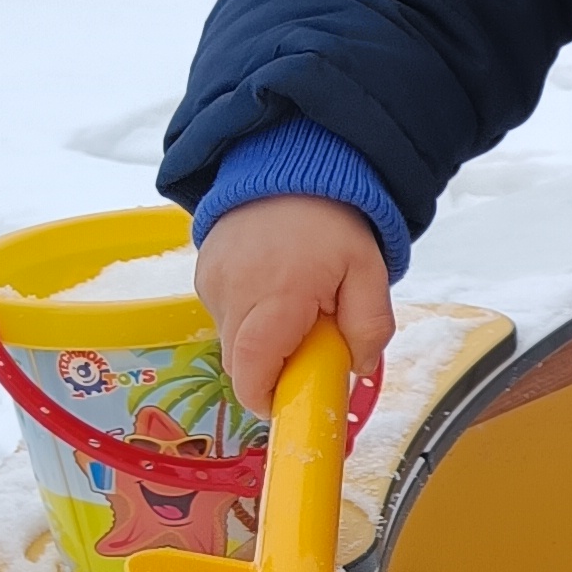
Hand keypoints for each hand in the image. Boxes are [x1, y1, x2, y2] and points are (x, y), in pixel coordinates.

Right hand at [197, 197, 394, 415]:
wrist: (289, 166)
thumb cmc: (332, 221)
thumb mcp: (369, 271)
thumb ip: (369, 325)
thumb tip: (357, 370)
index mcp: (277, 295)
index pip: (252, 369)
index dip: (265, 398)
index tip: (288, 404)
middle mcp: (233, 292)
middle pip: (240, 362)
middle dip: (272, 371)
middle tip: (308, 348)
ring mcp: (211, 282)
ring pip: (231, 342)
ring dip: (262, 343)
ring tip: (295, 308)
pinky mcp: (202, 275)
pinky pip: (224, 317)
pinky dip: (249, 319)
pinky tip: (275, 291)